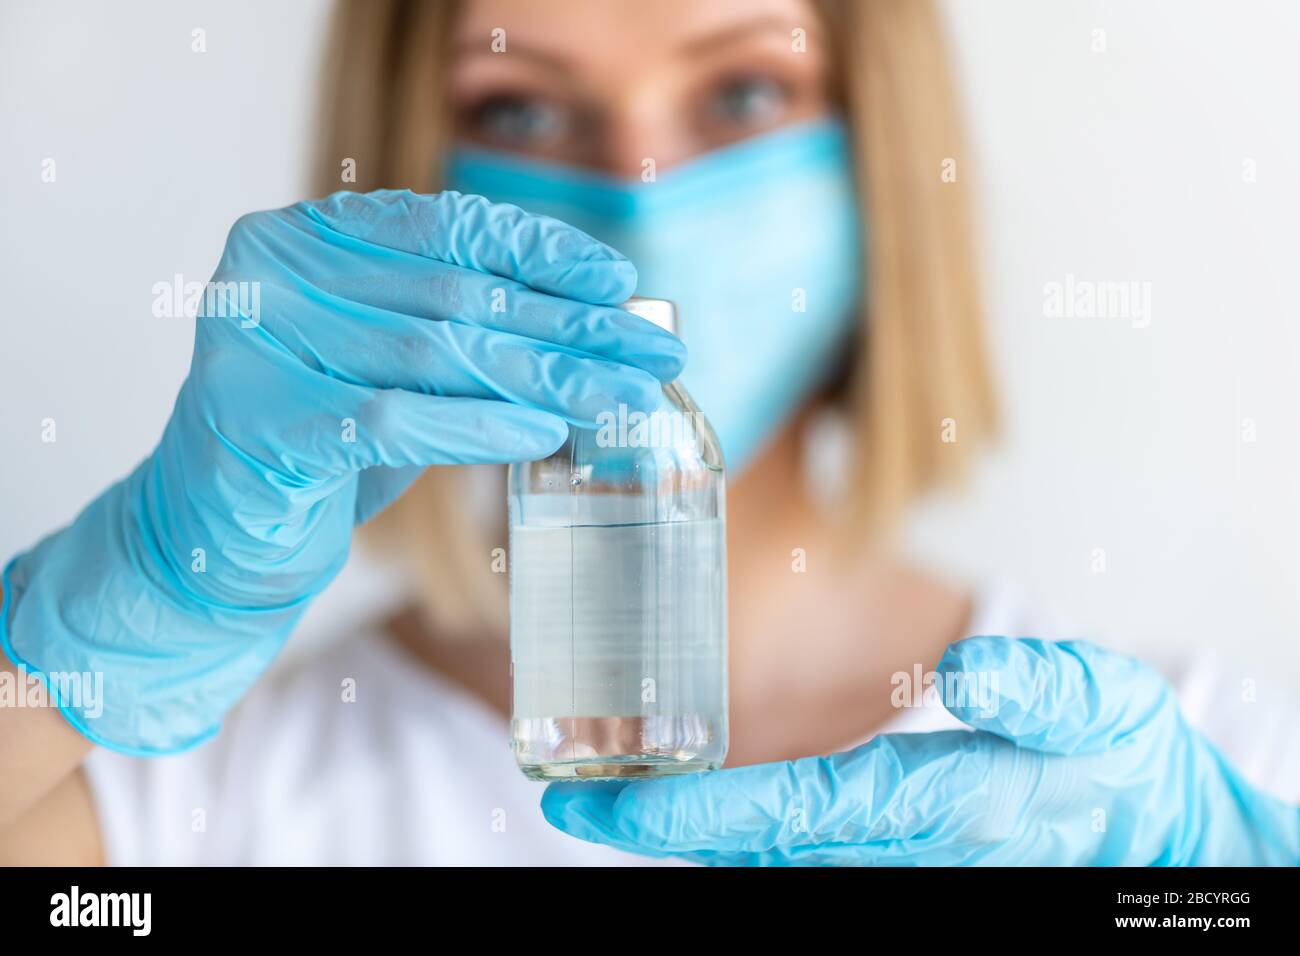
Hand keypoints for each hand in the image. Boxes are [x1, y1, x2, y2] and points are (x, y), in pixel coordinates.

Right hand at [1, 189, 682, 753]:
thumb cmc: (320, 440)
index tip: (619, 282)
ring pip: (437, 353)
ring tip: (624, 396)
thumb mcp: (396, 367)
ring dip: (548, 376)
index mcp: (306, 237)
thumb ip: (465, 330)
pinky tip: (545, 433)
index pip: (446, 227)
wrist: (215, 533)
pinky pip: (396, 418)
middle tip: (655, 351)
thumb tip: (599, 323)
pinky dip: (480, 427)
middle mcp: (274, 273)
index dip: (542, 252)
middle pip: (456, 295)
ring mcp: (259, 343)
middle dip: (569, 326)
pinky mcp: (263, 421)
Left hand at [542, 638, 1299, 864]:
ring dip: (683, 827)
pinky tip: (688, 800)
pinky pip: (795, 843)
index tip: (602, 804)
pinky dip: (732, 826)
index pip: (784, 814)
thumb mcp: (1100, 707)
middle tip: (570, 795)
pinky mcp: (890, 843)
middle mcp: (890, 841)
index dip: (688, 815)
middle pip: (752, 841)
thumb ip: (1040, 689)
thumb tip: (970, 671)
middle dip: (656, 826)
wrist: (1145, 828)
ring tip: (604, 790)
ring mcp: (885, 851)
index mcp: (926, 804)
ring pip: (765, 850)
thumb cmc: (1115, 762)